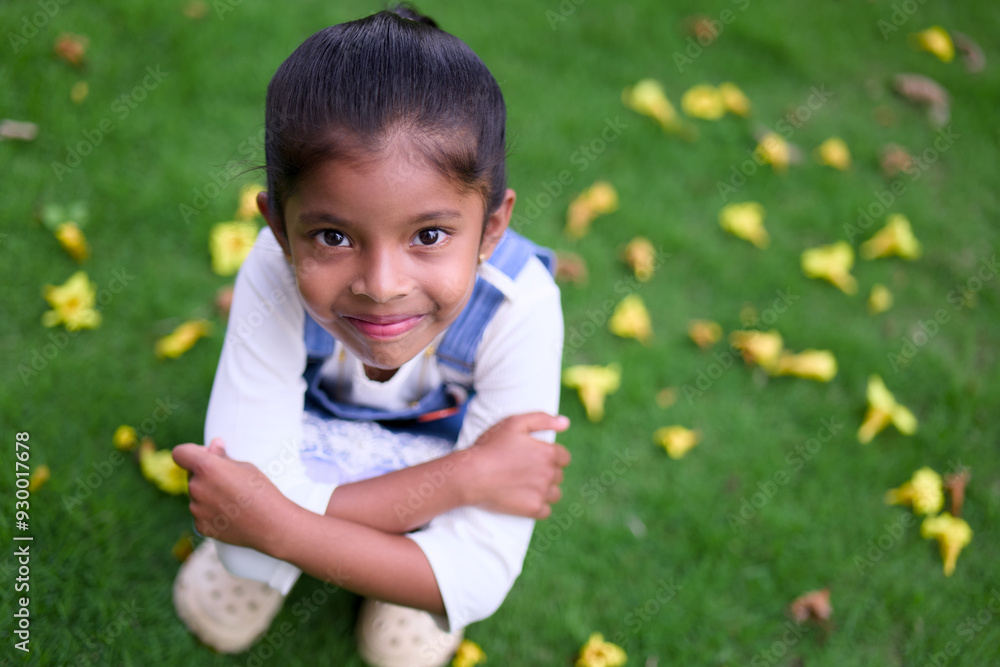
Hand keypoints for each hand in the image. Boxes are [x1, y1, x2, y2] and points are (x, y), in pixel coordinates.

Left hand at [172, 438, 295, 554]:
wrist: (272, 525)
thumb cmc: (261, 491)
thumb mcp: (245, 466)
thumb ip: (222, 456)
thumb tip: (213, 445)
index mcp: (206, 468)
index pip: (180, 453)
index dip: (190, 452)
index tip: (205, 456)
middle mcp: (196, 488)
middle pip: (191, 475)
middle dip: (205, 475)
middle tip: (230, 481)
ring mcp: (196, 509)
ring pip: (197, 495)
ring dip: (209, 494)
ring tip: (234, 500)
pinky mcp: (200, 526)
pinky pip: (201, 513)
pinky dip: (211, 511)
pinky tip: (231, 514)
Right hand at [464, 413, 571, 518]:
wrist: (470, 475)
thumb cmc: (490, 446)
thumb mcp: (514, 423)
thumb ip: (542, 419)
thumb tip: (566, 423)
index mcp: (548, 452)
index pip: (564, 457)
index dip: (550, 456)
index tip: (534, 457)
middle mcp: (549, 473)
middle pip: (558, 475)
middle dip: (546, 472)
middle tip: (524, 470)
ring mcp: (541, 493)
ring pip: (554, 493)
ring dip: (545, 490)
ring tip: (525, 485)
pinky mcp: (532, 509)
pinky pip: (545, 510)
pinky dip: (538, 506)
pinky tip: (524, 499)